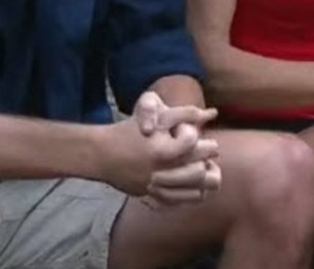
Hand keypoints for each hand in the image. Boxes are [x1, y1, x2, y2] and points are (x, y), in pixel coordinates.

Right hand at [97, 94, 219, 203]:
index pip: (195, 143)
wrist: (102, 154)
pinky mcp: (154, 196)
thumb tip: (211, 113)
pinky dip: (194, 192)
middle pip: (201, 170)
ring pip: (197, 190)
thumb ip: (184, 113)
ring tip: (205, 165)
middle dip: (207, 157)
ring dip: (206, 177)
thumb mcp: (155, 114)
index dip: (195, 134)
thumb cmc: (128, 130)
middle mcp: (161, 173)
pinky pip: (184, 201)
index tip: (190, 132)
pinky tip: (194, 180)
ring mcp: (158, 187)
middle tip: (207, 147)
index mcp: (162, 151)